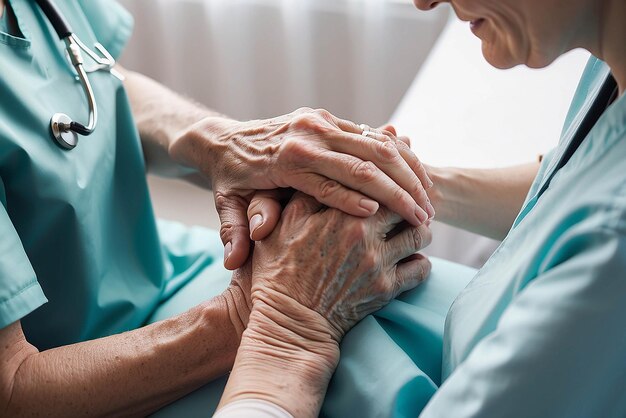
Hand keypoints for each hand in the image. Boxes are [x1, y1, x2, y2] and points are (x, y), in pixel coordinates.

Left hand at [169, 108, 433, 269]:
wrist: (224, 140)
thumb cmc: (231, 181)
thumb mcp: (228, 206)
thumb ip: (234, 232)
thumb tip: (234, 262)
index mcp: (286, 159)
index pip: (335, 183)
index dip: (369, 203)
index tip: (401, 224)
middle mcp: (306, 135)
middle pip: (365, 162)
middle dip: (401, 191)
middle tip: (427, 217)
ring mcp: (319, 122)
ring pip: (377, 144)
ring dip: (408, 172)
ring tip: (430, 200)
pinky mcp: (328, 118)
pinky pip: (373, 134)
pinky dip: (400, 156)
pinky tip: (418, 176)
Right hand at [216, 193, 431, 415]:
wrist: (289, 321)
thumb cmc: (280, 270)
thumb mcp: (285, 223)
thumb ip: (311, 193)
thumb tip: (332, 173)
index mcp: (341, 213)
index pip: (380, 185)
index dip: (387, 184)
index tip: (387, 187)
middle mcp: (365, 235)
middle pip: (406, 207)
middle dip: (407, 205)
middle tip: (404, 207)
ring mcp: (378, 264)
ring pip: (420, 236)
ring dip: (418, 231)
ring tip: (411, 231)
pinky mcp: (387, 290)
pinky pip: (421, 269)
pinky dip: (420, 262)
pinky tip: (410, 259)